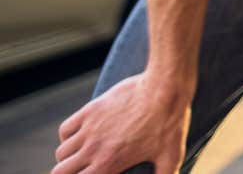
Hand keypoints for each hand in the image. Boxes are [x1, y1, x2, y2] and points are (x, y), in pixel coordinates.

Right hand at [53, 72, 190, 173]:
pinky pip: (65, 129)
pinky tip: (80, 136)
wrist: (164, 87)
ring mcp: (90, 128)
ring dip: (69, 157)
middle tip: (82, 171)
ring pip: (61, 152)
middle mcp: (94, 148)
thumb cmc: (170, 122)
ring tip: (82, 156)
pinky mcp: (90, 110)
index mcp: (110, 163)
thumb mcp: (171, 155)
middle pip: (60, 172)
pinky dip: (68, 136)